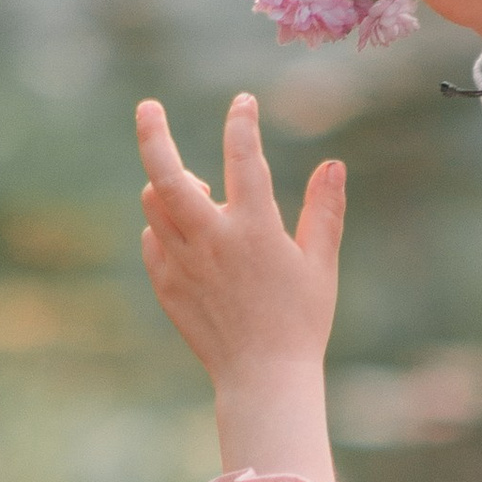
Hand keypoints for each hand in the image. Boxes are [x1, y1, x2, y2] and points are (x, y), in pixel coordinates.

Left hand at [137, 93, 343, 481]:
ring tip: (194, 190)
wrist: (263, 379)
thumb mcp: (320, 264)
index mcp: (255, 228)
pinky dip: (163, 229)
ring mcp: (184, 263)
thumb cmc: (300, 322)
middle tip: (148, 107)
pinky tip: (186, 236)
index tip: (243, 103)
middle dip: (154, 133)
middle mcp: (212, 240)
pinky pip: (152, 241)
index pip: (243, 156)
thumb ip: (324, 211)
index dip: (242, 122)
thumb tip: (333, 165)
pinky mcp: (167, 286)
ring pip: (154, 204)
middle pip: (166, 173)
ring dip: (167, 187)